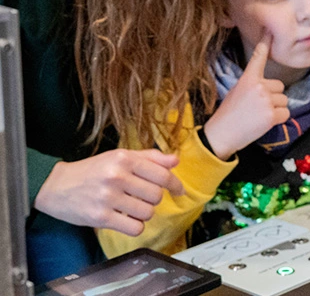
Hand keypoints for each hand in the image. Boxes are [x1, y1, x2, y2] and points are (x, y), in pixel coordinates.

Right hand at [34, 149, 184, 234]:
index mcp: (124, 159)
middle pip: (156, 195)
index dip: (174, 185)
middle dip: (153, 199)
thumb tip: (175, 161)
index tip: (178, 191)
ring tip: (132, 208)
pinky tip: (126, 220)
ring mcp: (108, 197)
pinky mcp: (100, 217)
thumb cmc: (92, 170)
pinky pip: (134, 228)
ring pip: (147, 213)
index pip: (162, 174)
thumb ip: (149, 158)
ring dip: (144, 213)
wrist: (56, 186)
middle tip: (141, 197)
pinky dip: (135, 226)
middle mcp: (117, 176)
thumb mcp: (120, 156)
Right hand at [203, 33, 288, 159]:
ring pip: (284, 100)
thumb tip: (268, 86)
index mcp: (248, 79)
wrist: (221, 134)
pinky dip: (278, 119)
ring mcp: (266, 100)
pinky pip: (286, 113)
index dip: (265, 43)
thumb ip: (252, 85)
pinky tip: (264, 123)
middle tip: (257, 107)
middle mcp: (259, 86)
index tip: (270, 30)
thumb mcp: (237, 91)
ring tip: (259, 116)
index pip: (258, 57)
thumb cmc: (228, 114)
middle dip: (273, 97)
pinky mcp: (272, 115)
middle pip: (280, 86)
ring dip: (276, 109)